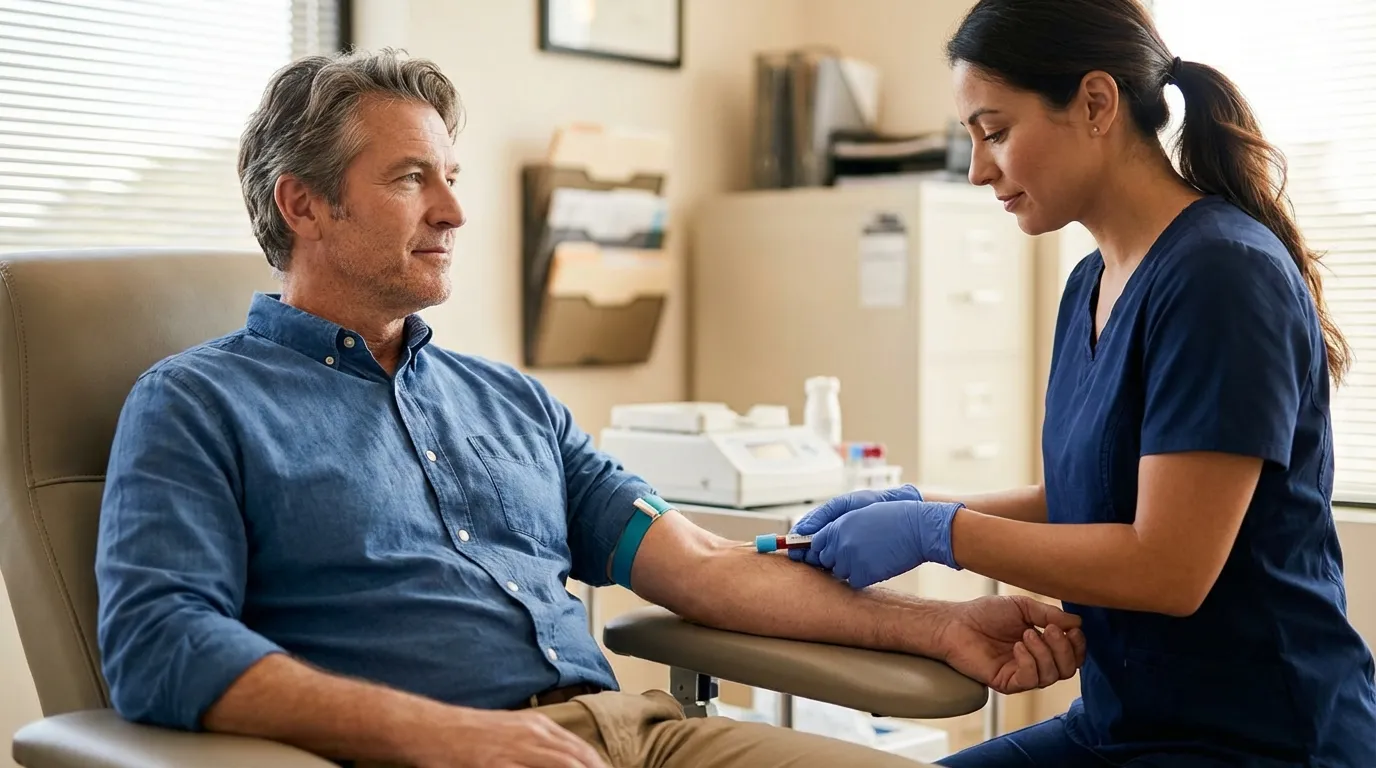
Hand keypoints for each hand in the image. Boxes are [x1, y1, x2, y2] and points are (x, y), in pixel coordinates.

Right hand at [411, 708, 608, 767]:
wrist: (431, 729)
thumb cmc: (469, 733)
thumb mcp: (511, 732)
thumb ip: (537, 745)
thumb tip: (560, 758)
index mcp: (539, 726)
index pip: (582, 751)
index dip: (597, 766)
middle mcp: (534, 735)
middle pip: (579, 759)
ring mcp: (517, 750)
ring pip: (565, 764)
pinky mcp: (498, 765)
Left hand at [805, 498, 965, 587]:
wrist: (918, 528)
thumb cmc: (893, 515)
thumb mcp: (860, 510)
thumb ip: (836, 523)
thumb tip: (817, 539)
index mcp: (838, 525)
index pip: (815, 543)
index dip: (816, 548)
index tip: (818, 552)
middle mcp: (840, 543)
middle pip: (824, 559)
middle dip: (835, 557)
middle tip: (857, 551)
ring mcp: (851, 560)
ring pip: (839, 571)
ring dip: (850, 566)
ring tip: (871, 553)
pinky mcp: (864, 574)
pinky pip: (854, 581)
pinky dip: (863, 576)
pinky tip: (877, 563)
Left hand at [934, 595, 1086, 694]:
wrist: (957, 623)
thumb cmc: (986, 614)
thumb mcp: (1023, 607)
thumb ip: (1049, 615)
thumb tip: (1077, 623)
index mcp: (1042, 645)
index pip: (1072, 655)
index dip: (1078, 644)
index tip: (1072, 629)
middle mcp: (1035, 662)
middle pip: (1068, 669)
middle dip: (1064, 649)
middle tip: (1050, 630)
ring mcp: (1022, 674)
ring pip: (1052, 675)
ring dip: (1045, 652)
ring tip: (1028, 634)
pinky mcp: (1007, 683)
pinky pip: (1031, 680)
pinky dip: (1030, 662)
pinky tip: (1018, 647)